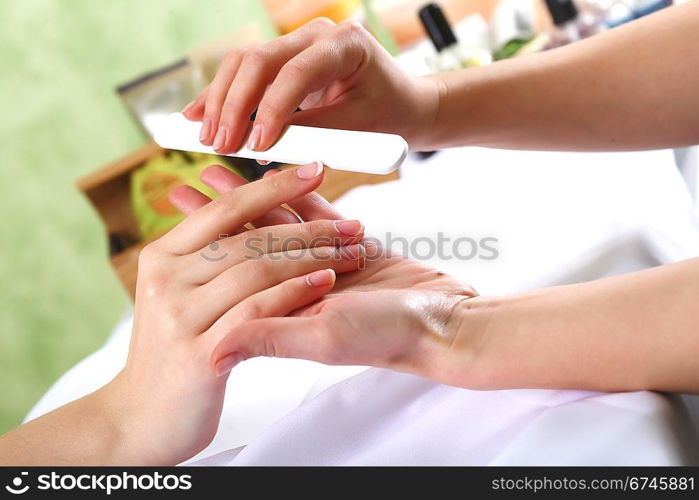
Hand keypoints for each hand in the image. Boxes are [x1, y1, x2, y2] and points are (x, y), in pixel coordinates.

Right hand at [104, 163, 365, 464]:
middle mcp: (166, 278)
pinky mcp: (199, 352)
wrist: (143, 416)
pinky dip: (294, 291)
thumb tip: (252, 210)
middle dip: (308, 229)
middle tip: (351, 226)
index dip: (274, 186)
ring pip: (256, 268)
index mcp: (163, 256)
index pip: (226, 209)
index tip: (316, 169)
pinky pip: (256, 309)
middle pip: (248, 237)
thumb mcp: (184, 295)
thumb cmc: (177, 350)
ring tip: (348, 252)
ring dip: (311, 257)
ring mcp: (179, 315)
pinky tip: (324, 280)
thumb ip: (211, 257)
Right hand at [181, 18, 439, 152]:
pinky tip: (197, 115)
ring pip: (244, 62)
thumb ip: (314, 132)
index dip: (271, 110)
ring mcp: (299, 41)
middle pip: (259, 60)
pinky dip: (222, 94)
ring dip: (220, 100)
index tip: (254, 146)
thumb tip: (262, 145)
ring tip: (205, 136)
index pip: (297, 73)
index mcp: (346, 44)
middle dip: (234, 105)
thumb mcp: (358, 128)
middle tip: (218, 144)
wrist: (403, 103)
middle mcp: (318, 34)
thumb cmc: (389, 115)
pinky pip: (246, 71)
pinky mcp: (285, 57)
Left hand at [182, 167, 476, 385]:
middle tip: (180, 188)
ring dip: (246, 198)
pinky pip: (318, 215)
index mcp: (285, 312)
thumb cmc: (391, 335)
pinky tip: (272, 172)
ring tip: (213, 171)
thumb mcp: (325, 338)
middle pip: (246, 246)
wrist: (448, 321)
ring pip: (277, 226)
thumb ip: (270, 337)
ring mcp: (325, 267)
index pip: (232, 276)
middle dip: (214, 218)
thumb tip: (211, 350)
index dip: (201, 251)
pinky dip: (296, 194)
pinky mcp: (353, 248)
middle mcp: (299, 289)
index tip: (168, 231)